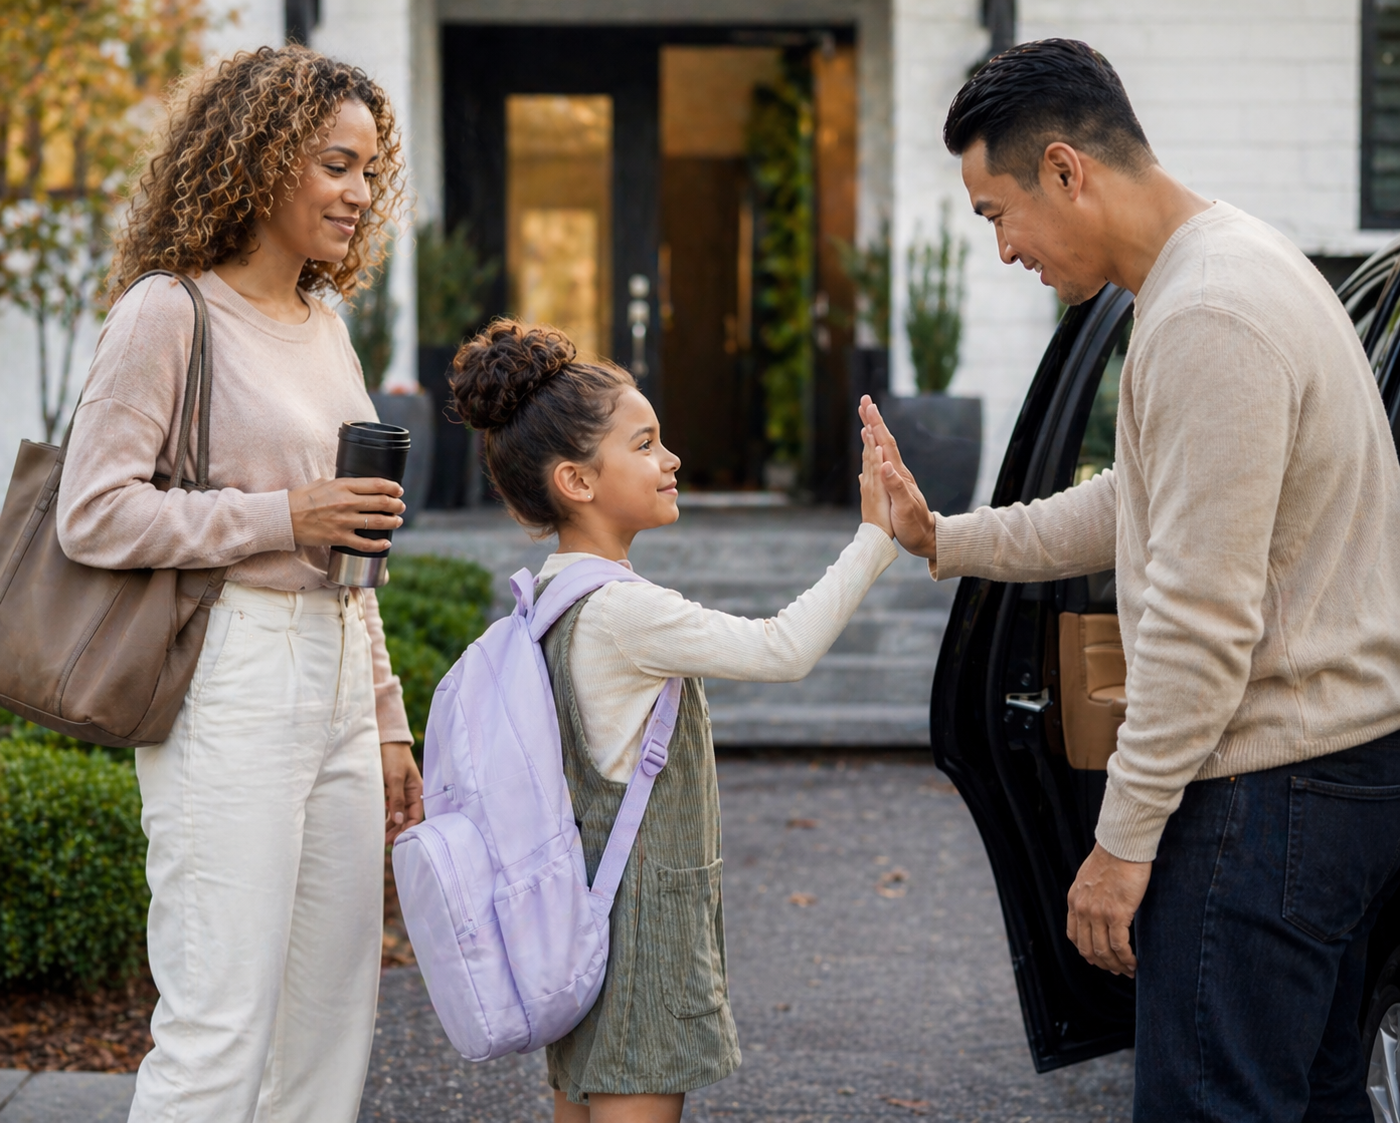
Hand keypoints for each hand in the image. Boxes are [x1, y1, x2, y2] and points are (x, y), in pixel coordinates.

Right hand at [288, 477, 404, 551]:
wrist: (285, 517)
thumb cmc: (303, 498)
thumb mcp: (323, 482)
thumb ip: (343, 483)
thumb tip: (358, 485)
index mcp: (343, 486)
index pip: (377, 485)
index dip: (392, 487)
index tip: (398, 490)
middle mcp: (346, 502)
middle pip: (382, 502)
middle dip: (396, 505)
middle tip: (400, 506)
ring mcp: (344, 521)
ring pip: (378, 522)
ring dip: (393, 522)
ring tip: (398, 521)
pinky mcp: (339, 538)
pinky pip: (365, 544)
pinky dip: (378, 545)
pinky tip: (386, 543)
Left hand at [382, 741, 423, 843]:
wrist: (384, 741)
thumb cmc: (392, 757)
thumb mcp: (394, 778)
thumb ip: (397, 800)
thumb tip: (399, 820)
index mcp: (416, 791)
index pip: (415, 815)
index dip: (408, 828)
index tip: (398, 840)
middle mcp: (409, 794)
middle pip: (405, 817)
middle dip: (397, 830)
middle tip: (385, 842)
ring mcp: (399, 793)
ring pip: (396, 814)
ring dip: (389, 825)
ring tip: (379, 837)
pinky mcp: (389, 791)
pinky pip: (388, 807)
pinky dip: (384, 816)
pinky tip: (378, 823)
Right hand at [857, 396, 937, 558]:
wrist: (926, 538)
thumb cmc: (915, 526)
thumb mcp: (905, 507)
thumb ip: (895, 486)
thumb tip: (884, 464)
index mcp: (898, 474)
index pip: (885, 443)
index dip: (876, 424)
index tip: (868, 406)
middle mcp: (897, 472)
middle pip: (883, 440)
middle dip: (873, 420)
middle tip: (865, 401)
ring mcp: (896, 478)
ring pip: (881, 449)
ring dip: (873, 432)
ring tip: (865, 420)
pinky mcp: (893, 486)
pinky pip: (879, 463)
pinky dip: (872, 452)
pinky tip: (870, 452)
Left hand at [1065, 842, 1151, 976]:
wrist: (1121, 845)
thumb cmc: (1111, 857)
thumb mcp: (1089, 877)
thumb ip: (1089, 895)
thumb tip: (1099, 907)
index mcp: (1075, 900)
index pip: (1074, 935)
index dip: (1087, 951)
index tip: (1099, 958)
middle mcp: (1083, 909)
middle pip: (1087, 948)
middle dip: (1102, 963)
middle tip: (1116, 970)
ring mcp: (1098, 913)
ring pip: (1104, 951)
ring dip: (1116, 965)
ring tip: (1128, 970)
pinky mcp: (1117, 914)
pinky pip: (1119, 946)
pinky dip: (1126, 959)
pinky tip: (1133, 963)